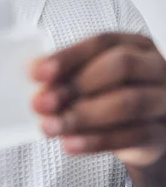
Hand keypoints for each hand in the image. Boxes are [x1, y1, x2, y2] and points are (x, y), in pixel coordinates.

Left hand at [31, 33, 165, 167]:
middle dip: (76, 84)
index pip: (102, 42)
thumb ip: (70, 75)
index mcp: (136, 45)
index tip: (36, 73)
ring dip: (82, 116)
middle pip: (121, 66)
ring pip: (128, 103)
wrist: (147, 132)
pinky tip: (70, 144)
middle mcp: (156, 67)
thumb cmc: (114, 96)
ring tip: (50, 127)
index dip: (68, 56)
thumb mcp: (94, 79)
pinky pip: (132, 136)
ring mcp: (164, 99)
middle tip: (41, 103)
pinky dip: (96, 141)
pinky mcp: (163, 133)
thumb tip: (34, 77)